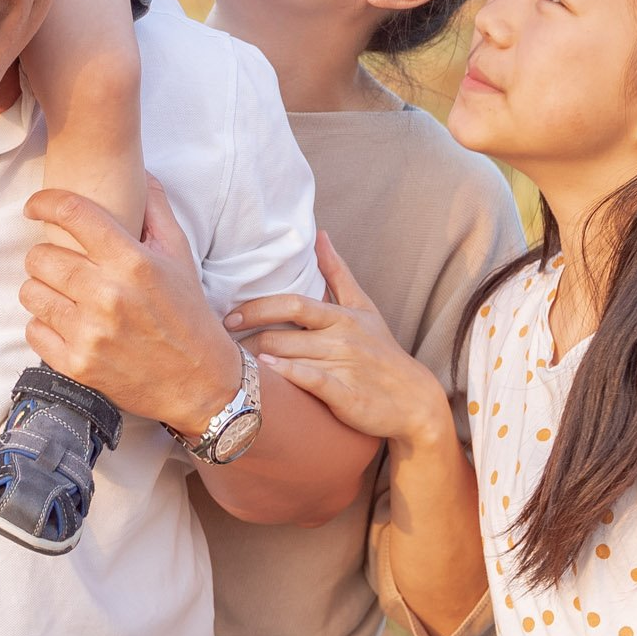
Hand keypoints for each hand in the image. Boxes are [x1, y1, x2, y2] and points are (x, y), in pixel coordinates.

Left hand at [20, 175, 240, 435]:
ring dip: (41, 288)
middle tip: (58, 260)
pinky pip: (33, 330)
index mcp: (133, 261)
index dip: (45, 201)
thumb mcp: (181, 255)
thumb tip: (139, 170)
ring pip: (30, 292)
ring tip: (60, 291)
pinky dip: (44, 325)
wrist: (200, 382)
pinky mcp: (77, 365)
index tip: (35, 205)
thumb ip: (155, 209)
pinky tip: (66, 322)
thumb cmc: (189, 313)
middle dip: (44, 253)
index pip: (72, 213)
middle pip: (40, 255)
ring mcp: (90, 333)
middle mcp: (108, 295)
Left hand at [224, 231, 449, 447]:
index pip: (291, 304)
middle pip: (281, 333)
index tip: (229, 316)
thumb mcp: (364, 308)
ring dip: (255, 360)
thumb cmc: (383, 352)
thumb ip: (337, 273)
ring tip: (230, 365)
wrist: (415, 401)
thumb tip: (320, 234)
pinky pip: (310, 380)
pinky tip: (265, 374)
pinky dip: (285, 375)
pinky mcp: (346, 395)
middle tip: (221, 344)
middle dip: (247, 338)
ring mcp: (344, 366)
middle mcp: (341, 338)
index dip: (256, 308)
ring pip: (288, 357)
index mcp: (341, 316)